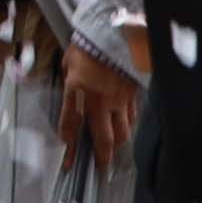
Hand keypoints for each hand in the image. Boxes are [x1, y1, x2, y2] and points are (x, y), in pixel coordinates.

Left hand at [58, 43, 140, 170]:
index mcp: (78, 93)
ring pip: (122, 132)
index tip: (69, 162)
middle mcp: (100, 102)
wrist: (116, 34)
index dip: (70, 147)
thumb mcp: (68, 63)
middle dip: (102, 157)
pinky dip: (128, 126)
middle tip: (100, 168)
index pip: (72, 127)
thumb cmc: (88, 47)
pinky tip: (125, 129)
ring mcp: (119, 100)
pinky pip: (132, 117)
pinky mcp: (133, 96)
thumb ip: (68, 81)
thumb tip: (68, 92)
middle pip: (103, 138)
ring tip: (112, 151)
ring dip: (117, 144)